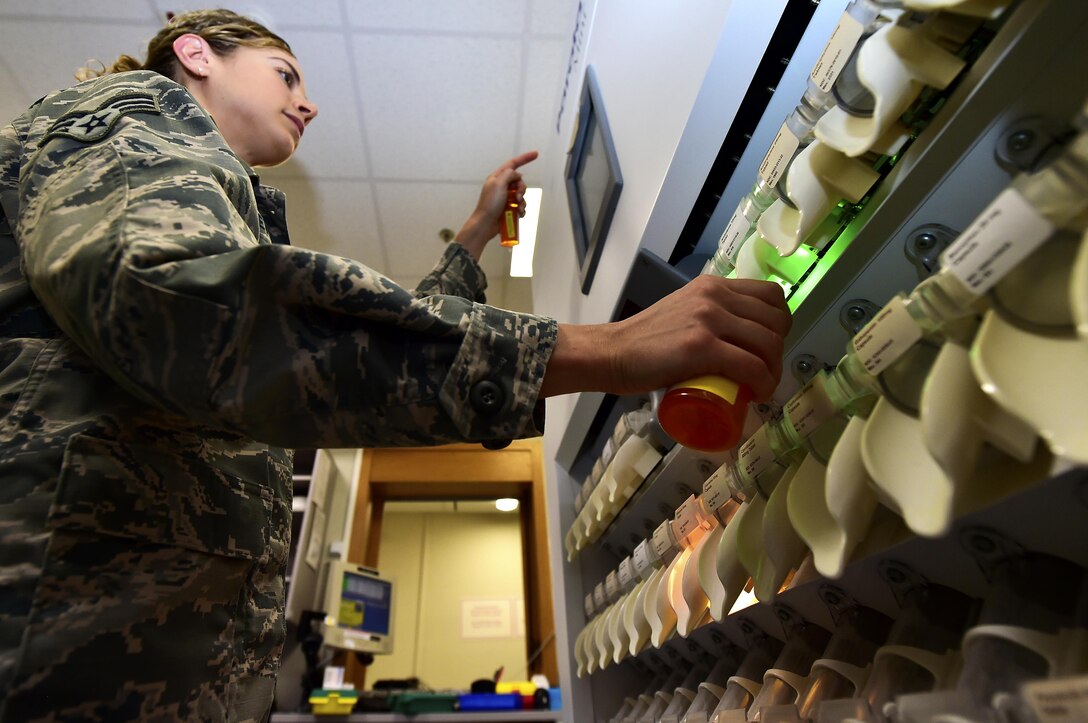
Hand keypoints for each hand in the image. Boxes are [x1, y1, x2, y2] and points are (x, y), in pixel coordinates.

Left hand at [455, 151, 538, 260]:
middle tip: (517, 197)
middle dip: (521, 189)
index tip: (536, 154)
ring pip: (521, 195)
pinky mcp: (508, 209)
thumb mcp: (498, 184)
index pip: (513, 164)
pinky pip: (520, 206)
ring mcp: (505, 198)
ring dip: (522, 202)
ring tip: (518, 209)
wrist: (485, 224)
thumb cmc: (490, 203)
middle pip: (519, 181)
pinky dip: (521, 210)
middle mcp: (501, 186)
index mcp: (497, 178)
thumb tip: (517, 175)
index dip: (525, 158)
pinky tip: (519, 214)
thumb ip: (509, 175)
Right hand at [541, 276, 791, 400]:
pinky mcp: (703, 347)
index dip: (780, 324)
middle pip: (776, 321)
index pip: (771, 295)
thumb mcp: (684, 312)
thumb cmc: (644, 341)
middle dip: (778, 353)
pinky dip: (764, 383)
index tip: (768, 348)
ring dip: (774, 371)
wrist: (612, 353)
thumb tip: (730, 335)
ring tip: (762, 387)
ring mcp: (709, 319)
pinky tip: (759, 394)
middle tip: (763, 373)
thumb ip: (704, 313)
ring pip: (768, 344)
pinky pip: (751, 366)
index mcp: (713, 286)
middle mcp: (715, 296)